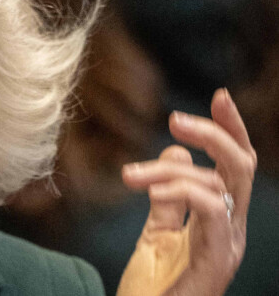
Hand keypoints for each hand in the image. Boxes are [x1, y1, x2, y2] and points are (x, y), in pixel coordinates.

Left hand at [116, 88, 256, 295]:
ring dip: (171, 168)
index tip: (219, 95)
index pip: (235, 165)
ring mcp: (227, 245)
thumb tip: (174, 151)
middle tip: (175, 119)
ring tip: (131, 175)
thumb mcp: (156, 233)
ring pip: (221, 181)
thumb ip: (168, 197)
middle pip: (240, 165)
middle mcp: (230, 228)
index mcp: (219, 219)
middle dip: (213, 132)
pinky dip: (182, 191)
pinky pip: (211, 210)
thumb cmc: (151, 288)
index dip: (231, 129)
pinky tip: (150, 189)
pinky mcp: (216, 260)